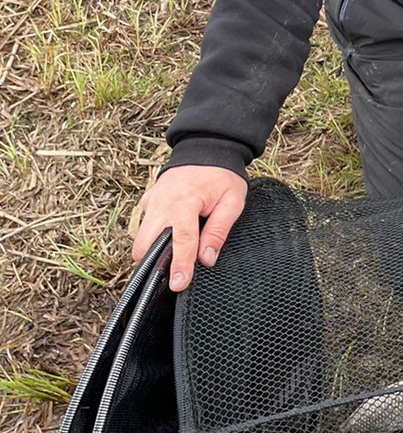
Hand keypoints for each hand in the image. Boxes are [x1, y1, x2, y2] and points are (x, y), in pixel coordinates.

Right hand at [131, 165, 246, 291]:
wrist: (205, 147)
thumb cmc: (221, 175)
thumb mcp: (232, 201)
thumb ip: (218, 231)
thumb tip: (206, 259)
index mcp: (184, 202)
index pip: (180, 241)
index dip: (179, 265)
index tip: (178, 285)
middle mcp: (161, 203)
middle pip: (145, 244)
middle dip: (153, 263)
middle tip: (171, 275)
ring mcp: (150, 202)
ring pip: (140, 238)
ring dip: (152, 251)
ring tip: (174, 256)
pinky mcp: (147, 202)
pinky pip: (144, 226)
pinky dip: (153, 237)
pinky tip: (170, 238)